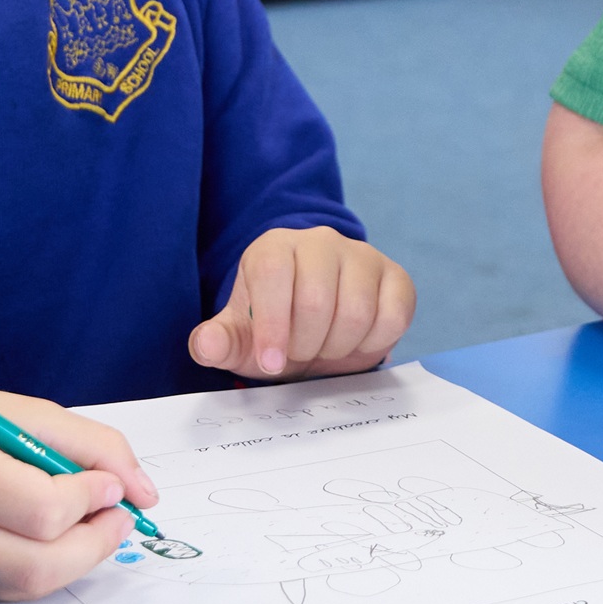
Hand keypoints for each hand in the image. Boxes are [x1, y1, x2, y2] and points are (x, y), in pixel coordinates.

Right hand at [0, 363, 158, 601]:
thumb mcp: (20, 413)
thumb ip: (90, 445)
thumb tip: (144, 491)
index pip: (44, 512)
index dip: (92, 501)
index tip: (112, 485)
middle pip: (37, 567)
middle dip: (94, 545)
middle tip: (117, 517)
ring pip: (23, 588)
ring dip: (72, 561)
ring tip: (88, 526)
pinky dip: (35, 568)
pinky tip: (44, 539)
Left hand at [189, 226, 415, 379]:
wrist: (318, 327)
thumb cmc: (274, 331)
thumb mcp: (241, 340)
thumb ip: (217, 343)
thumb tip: (206, 345)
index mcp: (274, 247)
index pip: (273, 273)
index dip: (272, 323)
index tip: (271, 362)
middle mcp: (320, 241)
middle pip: (317, 298)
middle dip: (306, 344)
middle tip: (300, 354)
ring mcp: (363, 255)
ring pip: (357, 310)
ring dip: (339, 346)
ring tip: (325, 347)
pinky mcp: (395, 276)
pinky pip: (394, 315)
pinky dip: (375, 342)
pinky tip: (357, 342)